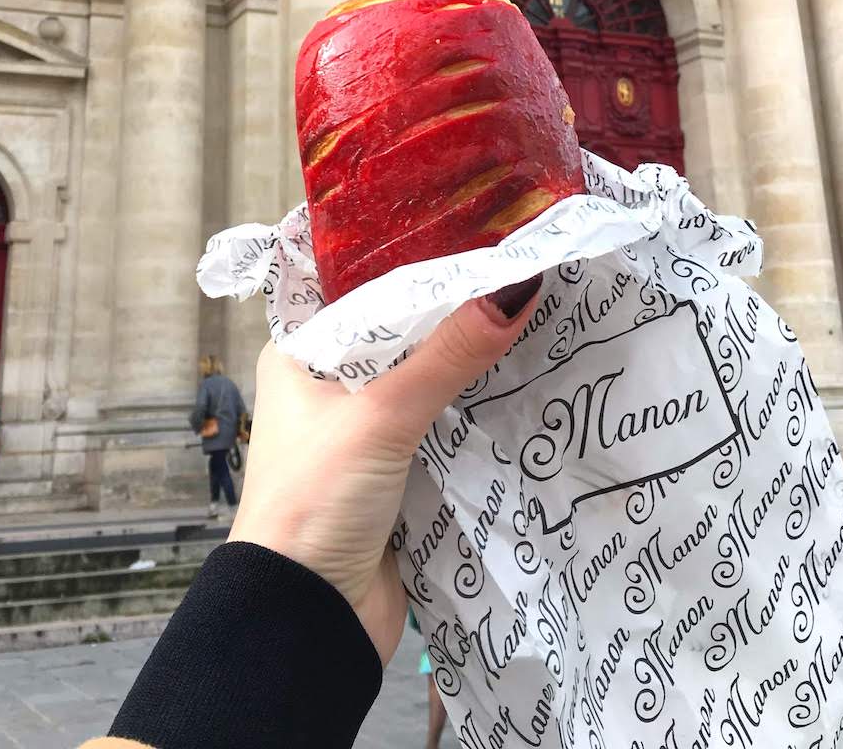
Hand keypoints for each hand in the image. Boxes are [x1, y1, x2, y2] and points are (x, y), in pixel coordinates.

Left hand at [229, 278, 541, 665]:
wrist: (306, 623)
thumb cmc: (314, 503)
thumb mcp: (381, 416)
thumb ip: (449, 355)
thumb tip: (518, 286)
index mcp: (301, 353)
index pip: (360, 282)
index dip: (411, 253)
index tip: (474, 219)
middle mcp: (330, 384)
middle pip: (404, 330)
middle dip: (457, 308)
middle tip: (525, 261)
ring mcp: (366, 430)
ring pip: (430, 378)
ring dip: (473, 361)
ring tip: (541, 310)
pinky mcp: (399, 474)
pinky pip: (447, 426)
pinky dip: (480, 411)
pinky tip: (528, 382)